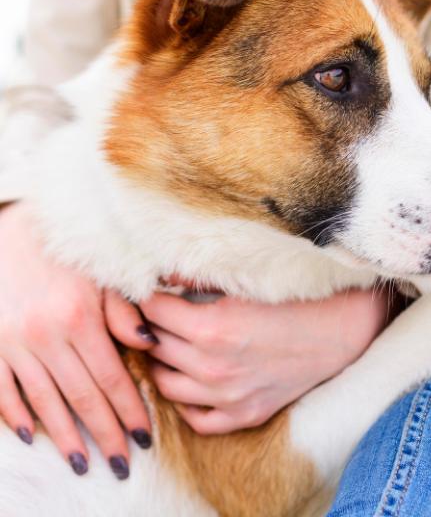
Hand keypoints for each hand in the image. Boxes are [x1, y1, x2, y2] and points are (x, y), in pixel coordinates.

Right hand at [0, 202, 155, 478]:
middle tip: (122, 464)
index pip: (112, 377)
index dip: (130, 410)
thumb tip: (149, 344)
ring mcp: (13, 344)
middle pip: (83, 397)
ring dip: (66, 436)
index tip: (145, 436)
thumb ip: (123, 311)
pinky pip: (2, 391)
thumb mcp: (100, 274)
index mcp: (80, 319)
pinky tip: (33, 437)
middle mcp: (46, 337)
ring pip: (45, 402)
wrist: (11, 233)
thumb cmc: (65, 253)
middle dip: (106, 433)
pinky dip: (17, 415)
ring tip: (85, 463)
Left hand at [140, 286, 392, 433]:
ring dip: (162, 361)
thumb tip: (162, 271)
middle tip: (157, 313)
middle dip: (150, 325)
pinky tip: (192, 379)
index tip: (149, 289)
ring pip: (165, 384)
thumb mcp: (247, 281)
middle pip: (154, 345)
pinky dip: (186, 401)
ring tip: (170, 344)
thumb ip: (199, 276)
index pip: (152, 311)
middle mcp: (213, 366)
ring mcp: (228, 397)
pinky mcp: (245, 415)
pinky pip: (196, 419)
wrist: (341, 331)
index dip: (147, 297)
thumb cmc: (298, 298)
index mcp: (212, 327)